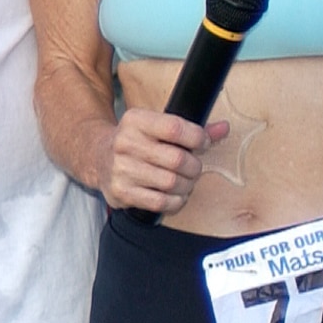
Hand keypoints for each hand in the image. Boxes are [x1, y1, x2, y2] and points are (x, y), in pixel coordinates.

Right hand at [99, 110, 228, 214]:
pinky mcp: (120, 192)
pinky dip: (174, 201)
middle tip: (192, 168)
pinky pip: (160, 202)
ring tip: (183, 182)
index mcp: (135, 120)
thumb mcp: (158, 127)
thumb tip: (224, 128)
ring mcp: (120, 169)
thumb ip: (191, 130)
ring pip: (172, 183)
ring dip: (186, 186)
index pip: (175, 128)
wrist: (98, 157)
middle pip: (178, 159)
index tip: (202, 144)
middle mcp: (124, 142)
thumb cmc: (137, 142)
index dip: (198, 138)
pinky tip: (173, 195)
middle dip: (194, 167)